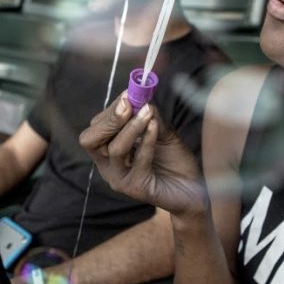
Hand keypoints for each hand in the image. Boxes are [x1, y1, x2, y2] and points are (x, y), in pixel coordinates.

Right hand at [79, 93, 206, 216]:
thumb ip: (149, 116)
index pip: (95, 129)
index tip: (128, 95)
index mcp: (106, 152)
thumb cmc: (174, 160)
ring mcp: (120, 179)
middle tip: (128, 104)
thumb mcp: (160, 131)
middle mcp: (108, 166)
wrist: (193, 189)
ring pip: (114, 150)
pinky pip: (138, 161)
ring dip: (131, 127)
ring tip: (148, 113)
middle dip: (110, 120)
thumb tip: (141, 97)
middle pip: (91, 140)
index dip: (110, 111)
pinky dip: (147, 141)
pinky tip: (156, 127)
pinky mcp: (136, 189)